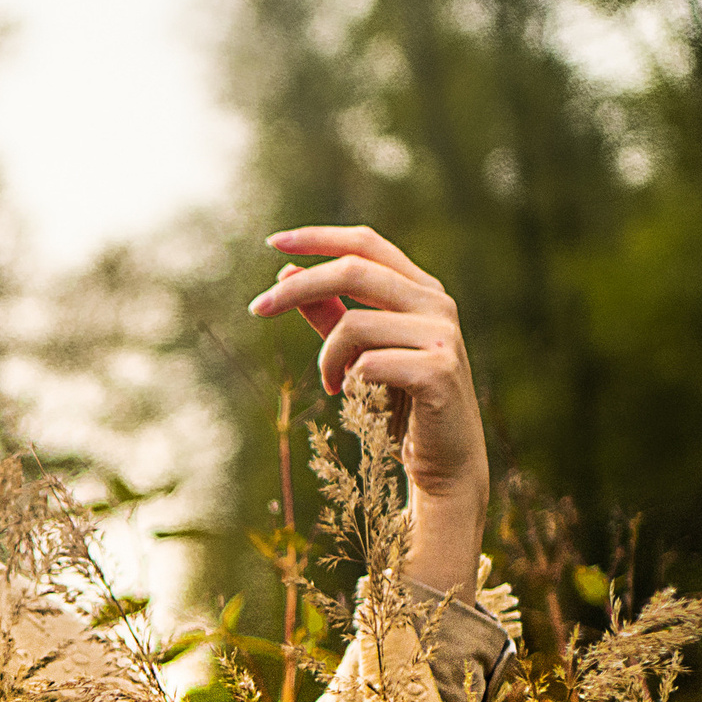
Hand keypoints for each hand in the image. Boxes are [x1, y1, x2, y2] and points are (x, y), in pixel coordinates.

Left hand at [247, 224, 489, 597]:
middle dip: (297, 288)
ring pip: (353, 324)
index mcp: (421, 290)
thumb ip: (329, 312)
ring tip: (332, 384)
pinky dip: (347, 382)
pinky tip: (354, 399)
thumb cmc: (400, 406)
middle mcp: (437, 303)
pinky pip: (367, 363)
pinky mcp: (438, 370)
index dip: (319, 238)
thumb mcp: (359, 352)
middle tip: (257, 309)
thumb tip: (287, 270)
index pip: (367, 244)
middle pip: (353, 270)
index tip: (273, 241)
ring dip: (327, 358)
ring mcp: (443, 334)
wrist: (445, 463)